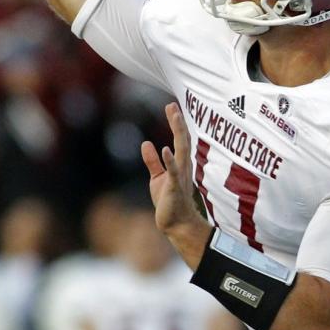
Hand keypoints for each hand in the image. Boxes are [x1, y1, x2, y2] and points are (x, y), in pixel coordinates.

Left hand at [141, 103, 206, 236]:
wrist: (177, 224)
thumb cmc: (169, 202)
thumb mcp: (158, 178)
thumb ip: (153, 161)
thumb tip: (146, 143)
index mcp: (180, 165)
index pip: (180, 140)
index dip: (176, 123)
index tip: (172, 106)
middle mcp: (183, 168)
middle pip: (182, 141)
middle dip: (178, 123)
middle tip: (173, 105)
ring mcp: (179, 177)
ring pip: (181, 151)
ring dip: (178, 133)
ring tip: (175, 116)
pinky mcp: (173, 188)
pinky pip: (172, 172)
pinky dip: (170, 161)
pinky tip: (165, 149)